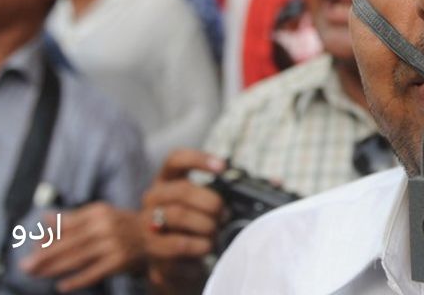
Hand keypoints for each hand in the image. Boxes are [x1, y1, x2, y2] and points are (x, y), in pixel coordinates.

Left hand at [19, 202, 145, 292]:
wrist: (155, 235)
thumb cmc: (121, 225)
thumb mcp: (99, 216)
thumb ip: (72, 218)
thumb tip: (45, 218)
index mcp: (97, 212)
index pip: (66, 226)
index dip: (48, 238)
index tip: (31, 248)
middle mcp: (104, 226)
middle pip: (69, 243)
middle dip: (44, 256)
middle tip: (25, 266)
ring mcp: (113, 244)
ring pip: (78, 258)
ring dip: (55, 268)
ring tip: (37, 275)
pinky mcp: (119, 261)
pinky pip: (94, 272)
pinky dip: (77, 280)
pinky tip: (61, 286)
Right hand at [141, 149, 225, 294]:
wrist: (171, 263)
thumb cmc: (194, 227)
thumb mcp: (209, 206)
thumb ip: (235, 192)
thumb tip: (276, 182)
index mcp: (168, 181)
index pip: (176, 159)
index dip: (199, 160)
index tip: (223, 167)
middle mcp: (154, 198)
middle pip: (181, 190)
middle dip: (210, 202)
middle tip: (225, 214)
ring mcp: (148, 223)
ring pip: (178, 215)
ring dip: (205, 225)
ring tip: (215, 233)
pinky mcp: (151, 248)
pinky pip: (177, 244)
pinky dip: (198, 246)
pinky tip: (207, 248)